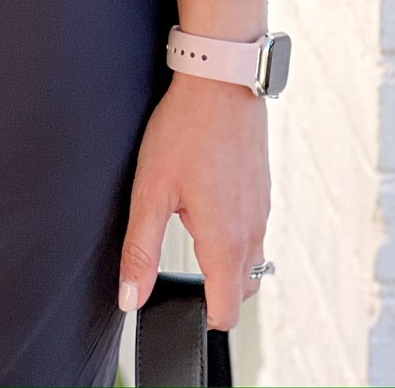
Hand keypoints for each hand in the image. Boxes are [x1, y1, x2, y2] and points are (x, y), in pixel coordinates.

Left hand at [117, 72, 270, 332]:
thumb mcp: (151, 190)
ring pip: (250, 259)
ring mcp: (262, 210)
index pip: (226, 312)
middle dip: (214, 291)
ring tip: (188, 225)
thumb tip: (131, 299)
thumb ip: (141, 250)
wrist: (220, 80)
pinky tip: (206, 200)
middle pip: (241, 290)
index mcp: (225, 242)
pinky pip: (254, 229)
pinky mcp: (263, 190)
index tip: (176, 299)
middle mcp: (252, 233)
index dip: (200, 316)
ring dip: (224, 260)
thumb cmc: (184, 130)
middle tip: (179, 266)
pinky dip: (234, 232)